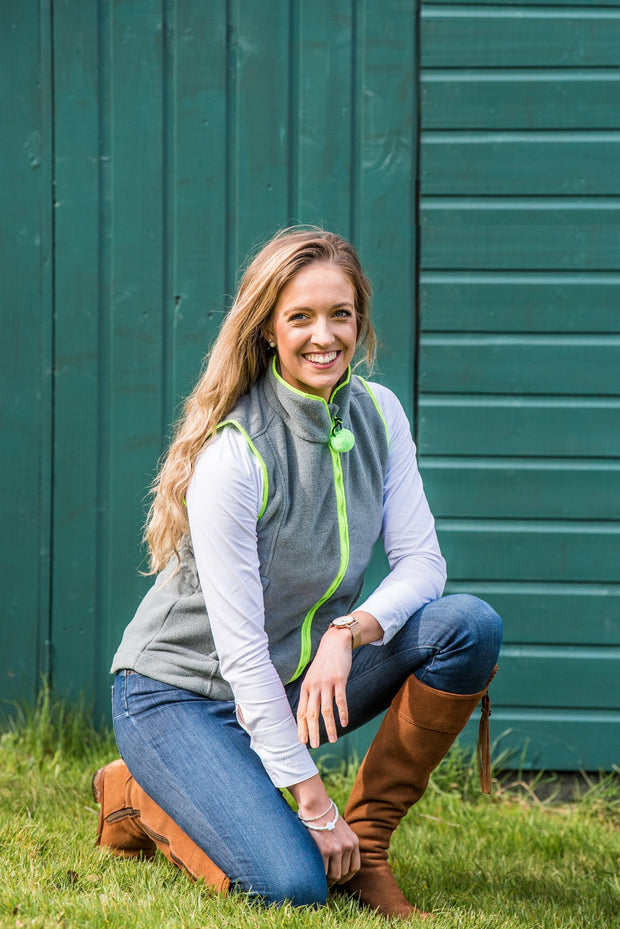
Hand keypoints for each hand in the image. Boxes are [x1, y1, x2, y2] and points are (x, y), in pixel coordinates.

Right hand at [290, 775, 359, 883]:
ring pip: (334, 875)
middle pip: (344, 873)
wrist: (317, 807)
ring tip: (321, 877)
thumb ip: (346, 844)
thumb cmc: (327, 818)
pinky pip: (323, 871)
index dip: (347, 876)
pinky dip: (320, 875)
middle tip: (327, 879)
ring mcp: (336, 849)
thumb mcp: (344, 830)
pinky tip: (315, 872)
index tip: (340, 879)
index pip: (354, 868)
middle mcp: (348, 847)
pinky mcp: (324, 850)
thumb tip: (342, 862)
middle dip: (335, 878)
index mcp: (354, 842)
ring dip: (328, 879)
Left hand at [297, 627, 352, 748]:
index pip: (300, 712)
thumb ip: (311, 692)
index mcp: (306, 688)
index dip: (301, 728)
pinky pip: (340, 700)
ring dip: (329, 727)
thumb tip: (309, 712)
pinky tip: (344, 723)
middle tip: (315, 746)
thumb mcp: (313, 677)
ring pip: (326, 710)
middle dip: (313, 732)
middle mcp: (314, 686)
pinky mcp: (339, 680)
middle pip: (311, 714)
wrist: (335, 642)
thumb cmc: (325, 663)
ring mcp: (326, 683)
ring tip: (334, 740)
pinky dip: (342, 713)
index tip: (303, 742)